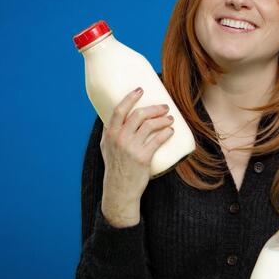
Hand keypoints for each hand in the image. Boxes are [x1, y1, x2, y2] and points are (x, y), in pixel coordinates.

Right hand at [100, 87, 173, 227]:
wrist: (120, 189)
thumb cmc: (115, 167)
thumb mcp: (106, 148)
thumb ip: (109, 132)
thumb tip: (114, 116)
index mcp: (110, 134)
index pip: (119, 110)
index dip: (130, 98)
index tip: (140, 89)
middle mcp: (119, 139)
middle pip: (139, 115)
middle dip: (154, 108)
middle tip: (165, 107)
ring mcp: (131, 148)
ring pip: (150, 126)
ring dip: (163, 119)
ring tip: (170, 119)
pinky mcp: (143, 157)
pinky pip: (158, 140)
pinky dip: (167, 133)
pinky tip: (171, 131)